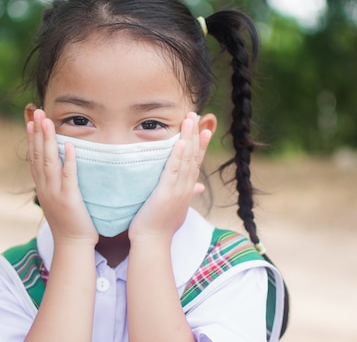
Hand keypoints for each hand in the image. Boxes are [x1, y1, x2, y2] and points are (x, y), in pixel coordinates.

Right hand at [27, 109, 97, 245]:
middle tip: (37, 112)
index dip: (32, 137)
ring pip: (49, 161)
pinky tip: (69, 145)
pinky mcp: (69, 199)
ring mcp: (55, 193)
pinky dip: (68, 160)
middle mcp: (45, 187)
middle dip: (37, 132)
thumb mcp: (57, 197)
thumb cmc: (69, 221)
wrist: (72, 245)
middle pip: (38, 154)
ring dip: (48, 140)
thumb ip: (56, 181)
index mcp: (42, 186)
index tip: (31, 118)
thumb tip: (59, 164)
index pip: (33, 156)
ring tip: (47, 121)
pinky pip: (68, 176)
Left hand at [128, 112, 211, 242]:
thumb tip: (198, 186)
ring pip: (186, 159)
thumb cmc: (160, 225)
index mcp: (187, 189)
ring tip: (189, 120)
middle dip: (195, 134)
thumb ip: (187, 193)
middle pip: (194, 156)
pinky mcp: (166, 193)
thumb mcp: (176, 206)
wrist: (153, 241)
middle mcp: (186, 187)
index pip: (196, 162)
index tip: (203, 128)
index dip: (200, 144)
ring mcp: (178, 190)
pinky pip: (173, 171)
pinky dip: (178, 156)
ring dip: (188, 138)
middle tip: (196, 115)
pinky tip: (181, 143)